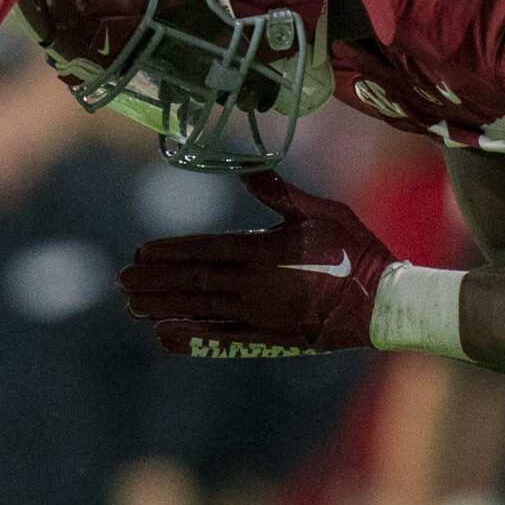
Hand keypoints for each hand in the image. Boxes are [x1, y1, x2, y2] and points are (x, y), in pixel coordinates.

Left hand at [118, 172, 398, 355]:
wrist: (384, 303)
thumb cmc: (356, 250)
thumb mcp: (319, 210)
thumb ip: (278, 192)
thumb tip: (249, 166)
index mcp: (264, 251)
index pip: (204, 249)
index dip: (169, 251)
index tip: (140, 253)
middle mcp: (254, 285)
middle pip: (193, 281)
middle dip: (153, 281)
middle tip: (120, 280)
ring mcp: (259, 314)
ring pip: (200, 309)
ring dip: (163, 307)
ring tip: (131, 306)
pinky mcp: (268, 337)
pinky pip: (221, 338)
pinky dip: (191, 336)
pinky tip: (165, 334)